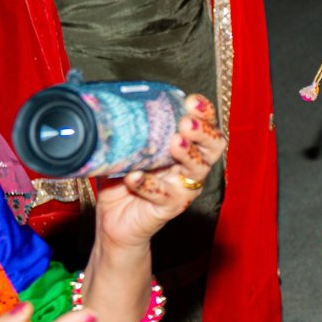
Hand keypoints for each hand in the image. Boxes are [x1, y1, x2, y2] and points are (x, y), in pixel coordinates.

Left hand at [93, 96, 224, 251]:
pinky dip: (149, 184)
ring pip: (198, 169)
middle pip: (214, 146)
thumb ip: (127, 130)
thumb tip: (108, 103)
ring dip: (187, 153)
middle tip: (187, 122)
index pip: (205, 125)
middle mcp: (191, 166)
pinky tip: (134, 176)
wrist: (113, 220)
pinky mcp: (170, 207)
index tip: (191, 100)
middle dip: (204, 131)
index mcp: (185, 147)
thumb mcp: (124, 150)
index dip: (204, 112)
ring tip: (174, 143)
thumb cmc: (122, 181)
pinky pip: (164, 195)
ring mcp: (183, 188)